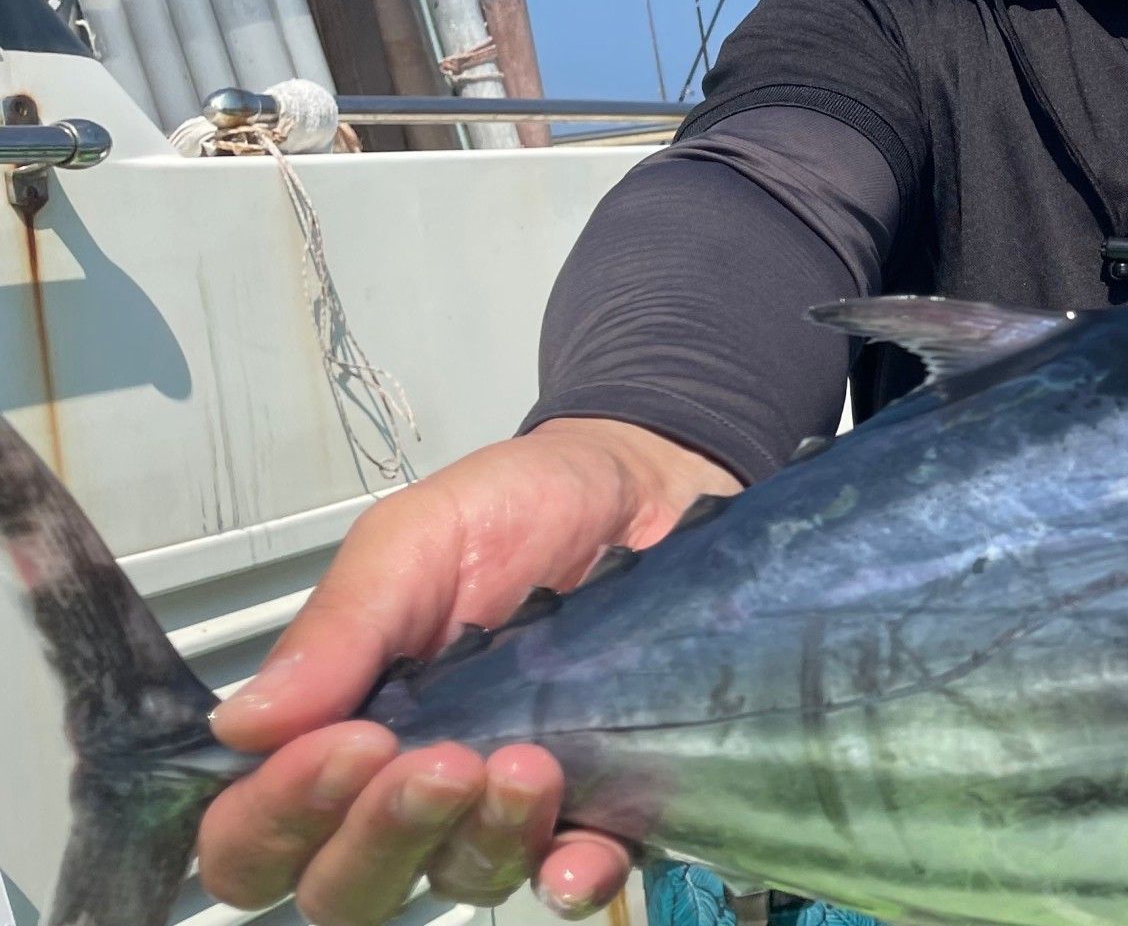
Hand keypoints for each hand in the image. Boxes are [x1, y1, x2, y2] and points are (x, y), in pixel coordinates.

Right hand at [200, 418, 739, 922]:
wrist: (642, 486)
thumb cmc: (515, 511)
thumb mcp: (414, 542)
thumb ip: (339, 629)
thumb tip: (241, 726)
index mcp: (336, 728)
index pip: (257, 833)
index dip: (278, 817)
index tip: (345, 745)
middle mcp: (406, 788)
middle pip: (345, 886)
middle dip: (380, 839)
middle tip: (439, 761)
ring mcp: (499, 808)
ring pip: (457, 880)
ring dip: (482, 840)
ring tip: (528, 763)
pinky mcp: (594, 808)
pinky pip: (572, 881)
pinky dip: (570, 880)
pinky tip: (576, 860)